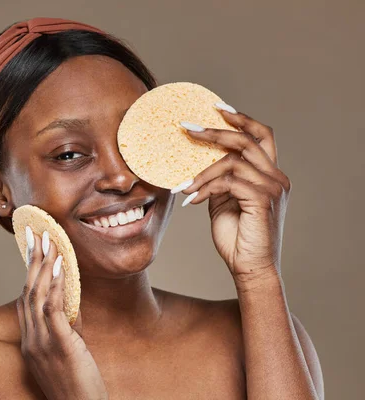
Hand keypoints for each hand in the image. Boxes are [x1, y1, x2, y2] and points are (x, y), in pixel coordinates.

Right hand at [16, 228, 107, 399]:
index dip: (29, 273)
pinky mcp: (58, 345)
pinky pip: (53, 308)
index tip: (34, 250)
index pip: (25, 300)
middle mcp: (31, 340)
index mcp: (31, 342)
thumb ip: (66, 328)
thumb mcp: (68, 352)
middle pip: (28, 291)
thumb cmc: (77, 386)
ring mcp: (41, 343)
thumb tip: (71, 304)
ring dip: (43, 265)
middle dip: (32, 260)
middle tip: (37, 234)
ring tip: (49, 241)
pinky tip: (61, 266)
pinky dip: (56, 284)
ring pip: (37, 295)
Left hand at [176, 104, 291, 282]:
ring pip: (233, 160)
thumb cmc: (237, 237)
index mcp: (269, 174)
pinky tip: (190, 199)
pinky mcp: (262, 199)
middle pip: (248, 139)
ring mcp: (272, 187)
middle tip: (187, 128)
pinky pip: (228, 182)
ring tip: (181, 185)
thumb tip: (199, 164)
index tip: (217, 107)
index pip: (261, 135)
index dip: (241, 118)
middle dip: (216, 130)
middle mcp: (276, 177)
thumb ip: (219, 180)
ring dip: (201, 171)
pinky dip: (205, 187)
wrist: (249, 268)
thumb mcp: (223, 201)